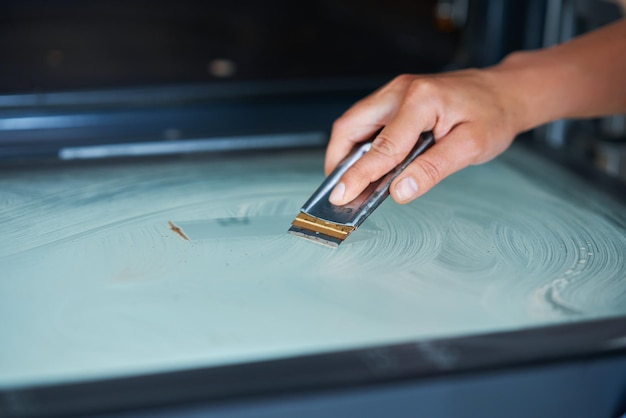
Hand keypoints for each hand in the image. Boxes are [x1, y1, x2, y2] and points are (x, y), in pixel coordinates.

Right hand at [324, 68, 523, 204]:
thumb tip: (400, 191)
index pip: (382, 146)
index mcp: (421, 100)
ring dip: (345, 152)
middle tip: (338, 191)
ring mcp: (395, 91)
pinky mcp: (395, 98)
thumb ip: (432, 170)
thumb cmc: (492, 115)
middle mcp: (401, 90)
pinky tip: (365, 165)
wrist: (505, 92)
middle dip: (337, 160)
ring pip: (353, 122)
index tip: (342, 197)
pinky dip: (359, 144)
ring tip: (349, 181)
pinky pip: (366, 121)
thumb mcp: (471, 147)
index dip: (359, 175)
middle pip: (351, 125)